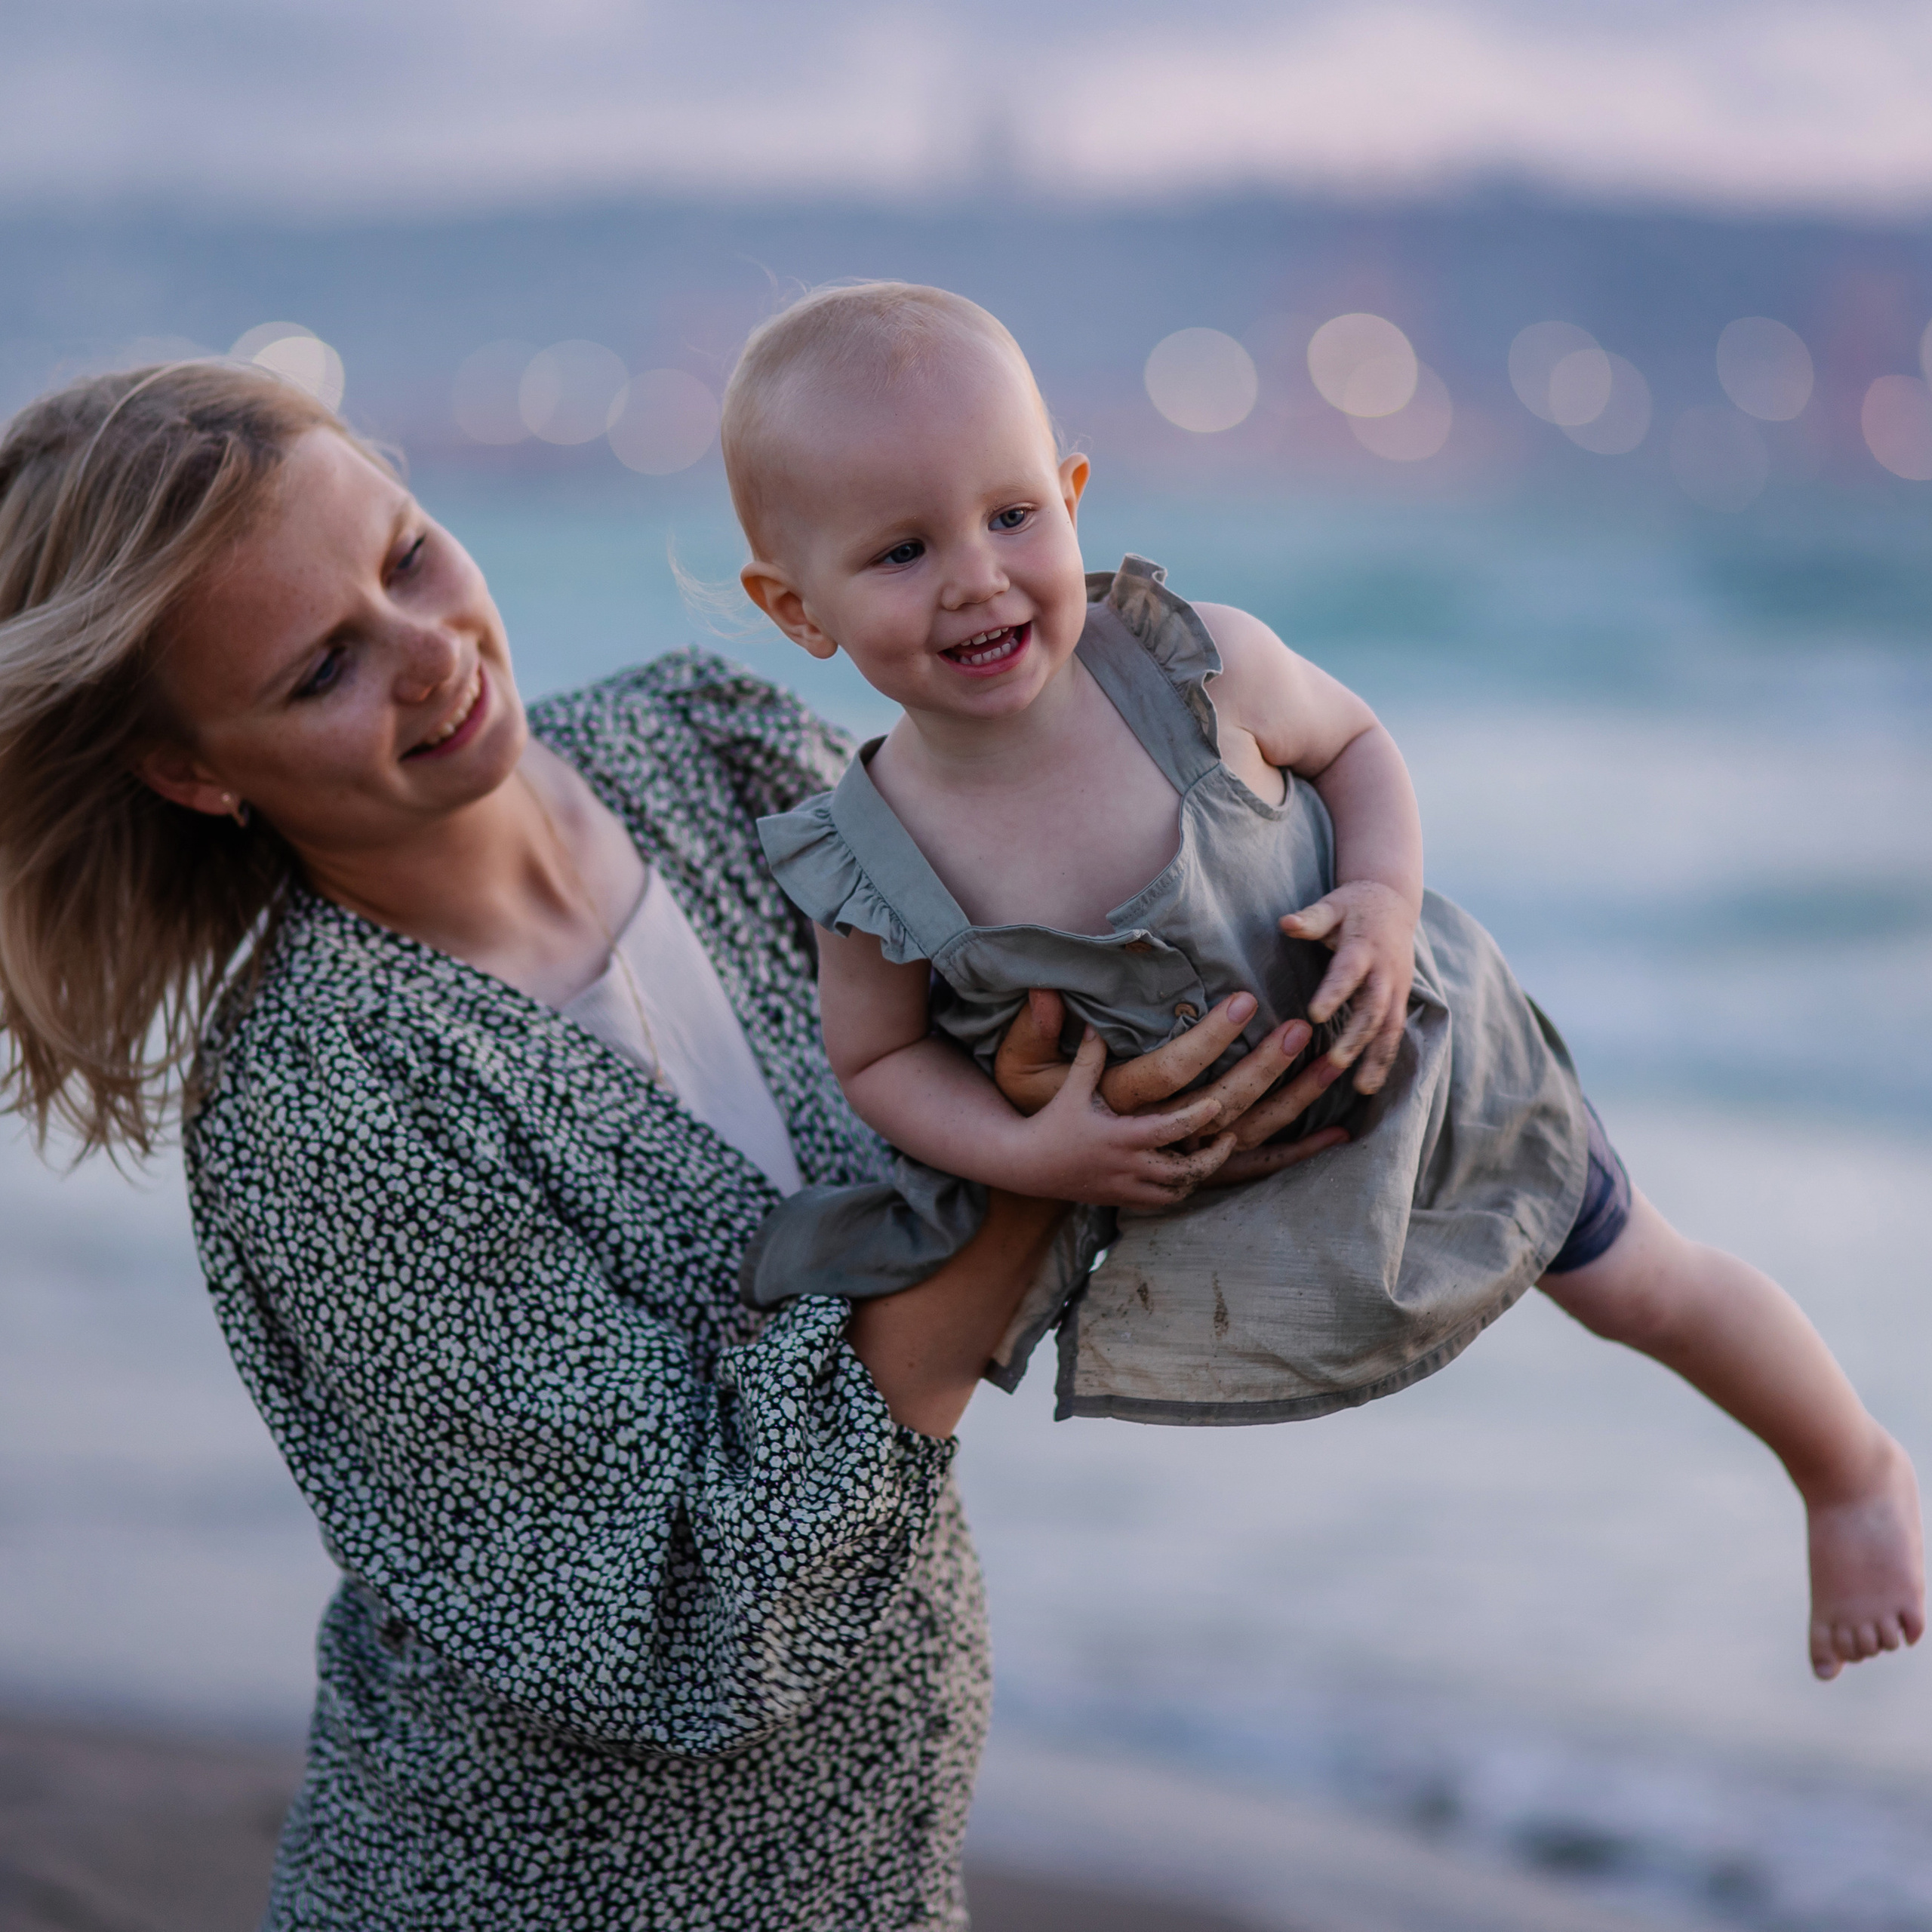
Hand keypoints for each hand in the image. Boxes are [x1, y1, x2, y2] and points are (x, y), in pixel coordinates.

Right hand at [993, 989, 1348, 1202]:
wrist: (1036, 1173)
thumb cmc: (1046, 1116)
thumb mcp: (1039, 1074)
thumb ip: (1047, 1035)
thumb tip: (1047, 990)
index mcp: (1123, 1121)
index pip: (1175, 1083)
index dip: (1211, 1047)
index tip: (1244, 1006)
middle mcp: (1155, 1154)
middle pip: (1224, 1113)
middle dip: (1266, 1071)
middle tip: (1300, 1031)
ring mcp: (1174, 1173)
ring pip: (1244, 1147)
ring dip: (1290, 1112)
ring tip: (1332, 1077)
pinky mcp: (1185, 1184)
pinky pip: (1244, 1175)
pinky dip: (1286, 1156)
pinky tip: (1329, 1136)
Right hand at [998, 1024, 1239, 1208]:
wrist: (1025, 1166)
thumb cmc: (1050, 1122)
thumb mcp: (1070, 1088)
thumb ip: (1089, 1056)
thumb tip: (1097, 1020)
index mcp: (1119, 1138)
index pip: (1169, 1130)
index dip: (1197, 1118)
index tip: (1219, 1105)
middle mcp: (1126, 1167)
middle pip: (1184, 1172)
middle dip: (1212, 1157)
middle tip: (1230, 1135)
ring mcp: (1125, 1188)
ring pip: (1176, 1193)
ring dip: (1199, 1177)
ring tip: (1213, 1153)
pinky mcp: (1120, 1200)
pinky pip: (1160, 1202)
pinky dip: (1179, 1190)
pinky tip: (1188, 1172)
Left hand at [1279, 880, 1416, 1093]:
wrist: (1394, 904)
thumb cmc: (1354, 906)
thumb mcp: (1333, 905)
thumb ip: (1311, 919)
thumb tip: (1286, 923)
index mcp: (1364, 947)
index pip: (1349, 972)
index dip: (1334, 992)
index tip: (1314, 1015)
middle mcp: (1384, 972)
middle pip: (1373, 1008)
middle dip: (1356, 1036)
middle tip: (1336, 1062)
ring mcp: (1396, 989)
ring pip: (1390, 1028)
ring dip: (1377, 1058)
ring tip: (1362, 1089)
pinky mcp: (1400, 1001)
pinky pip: (1394, 1034)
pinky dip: (1385, 1059)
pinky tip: (1369, 1085)